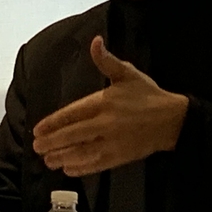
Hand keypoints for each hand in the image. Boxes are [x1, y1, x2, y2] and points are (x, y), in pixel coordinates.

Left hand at [32, 35, 188, 176]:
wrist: (174, 120)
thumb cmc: (148, 95)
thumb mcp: (127, 73)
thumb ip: (106, 60)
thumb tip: (95, 41)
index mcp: (104, 103)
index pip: (72, 114)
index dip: (54, 122)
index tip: (38, 129)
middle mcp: (106, 124)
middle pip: (73, 135)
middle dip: (53, 142)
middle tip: (37, 147)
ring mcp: (113, 143)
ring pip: (82, 152)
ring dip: (63, 157)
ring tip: (47, 160)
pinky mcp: (120, 157)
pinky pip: (97, 164)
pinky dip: (82, 168)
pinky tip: (69, 170)